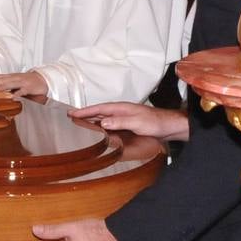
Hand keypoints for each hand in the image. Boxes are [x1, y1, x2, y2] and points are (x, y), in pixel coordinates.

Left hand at [0, 70, 47, 96]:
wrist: (43, 80)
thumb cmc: (26, 83)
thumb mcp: (14, 83)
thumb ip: (4, 86)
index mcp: (9, 77)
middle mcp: (14, 78)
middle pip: (0, 79)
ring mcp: (22, 82)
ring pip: (10, 83)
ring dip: (1, 86)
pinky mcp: (29, 87)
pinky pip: (22, 91)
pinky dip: (17, 93)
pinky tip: (12, 97)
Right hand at [70, 102, 189, 140]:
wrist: (170, 127)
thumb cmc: (156, 123)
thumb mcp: (137, 122)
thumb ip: (120, 122)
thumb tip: (103, 122)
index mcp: (121, 108)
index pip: (99, 109)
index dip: (85, 111)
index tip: (72, 113)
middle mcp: (121, 112)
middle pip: (98, 113)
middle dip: (85, 115)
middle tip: (71, 117)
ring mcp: (124, 119)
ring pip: (103, 119)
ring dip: (91, 121)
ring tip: (79, 124)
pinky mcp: (127, 126)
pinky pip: (110, 126)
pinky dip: (101, 127)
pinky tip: (98, 132)